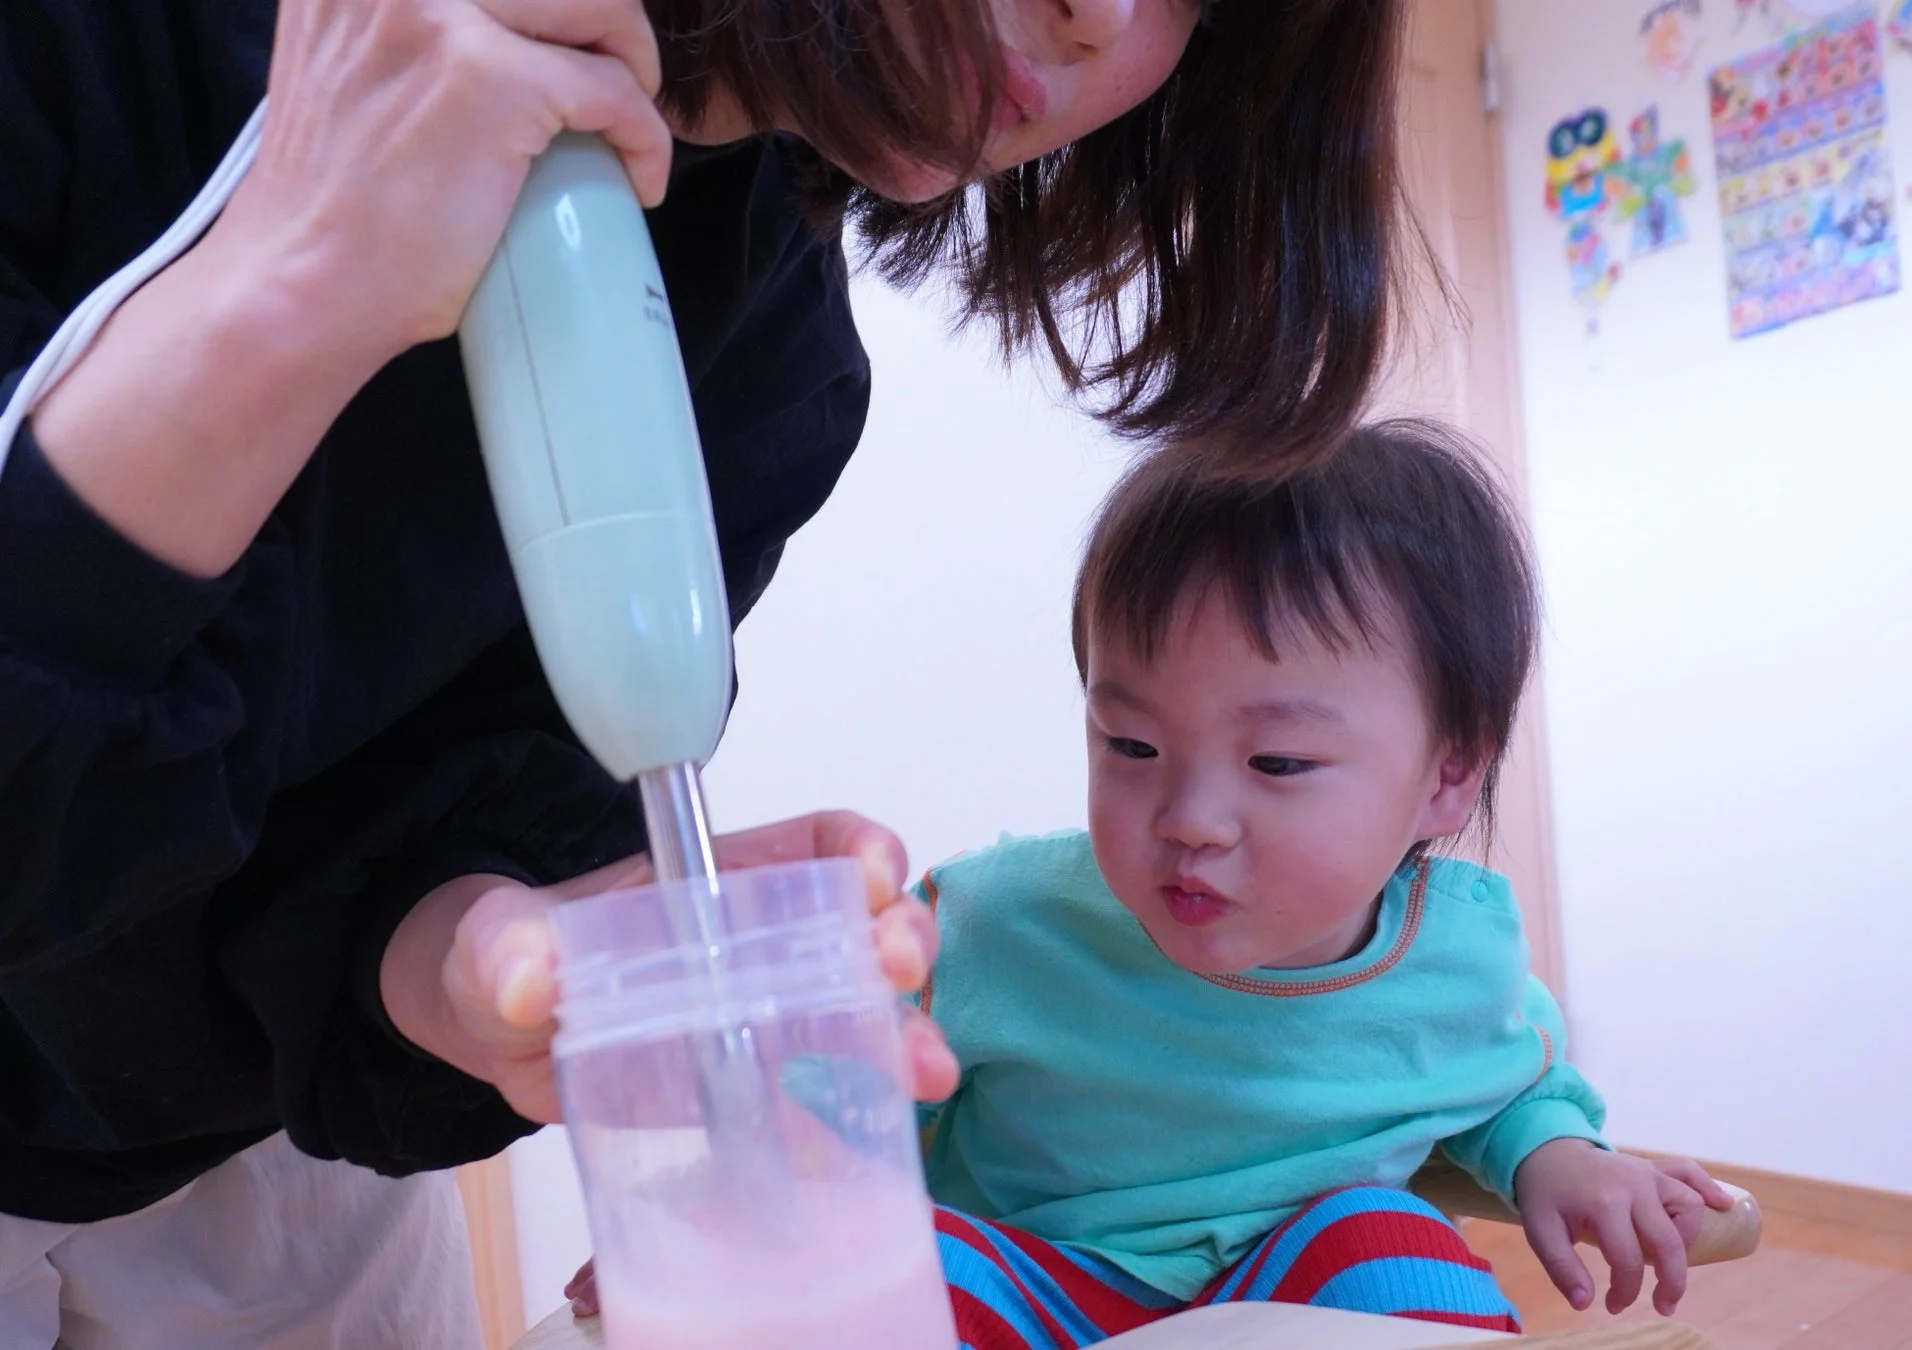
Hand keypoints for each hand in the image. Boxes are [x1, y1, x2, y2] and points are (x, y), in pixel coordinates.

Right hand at [33, 0, 675, 578]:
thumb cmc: (340, 206)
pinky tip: (637, 181)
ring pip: (602, 9)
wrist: (304, 285)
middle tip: (618, 87)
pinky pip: (616, 93)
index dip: (558, 12)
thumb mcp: (355, 65)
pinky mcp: (494, 83)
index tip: (574, 44)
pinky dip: (645, 140)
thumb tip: (504, 30)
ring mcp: (443, 17)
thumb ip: (408, 26)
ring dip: (636, 70)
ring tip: (626, 129)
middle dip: (608, 25)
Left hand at [382, 810, 958, 1124]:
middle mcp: (771, 941)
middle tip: (902, 977)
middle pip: (867, 924)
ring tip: (923, 1075)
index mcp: (723, 879)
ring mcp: (774, 1016)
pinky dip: (857, 1118)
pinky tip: (864, 1145)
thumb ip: (509, 947)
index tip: (875, 875)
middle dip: (903, 941)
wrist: (499, 1036)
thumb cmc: (514, 957)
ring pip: (867, 1013)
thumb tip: (527, 978)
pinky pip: (828, 1096)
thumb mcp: (500, 940)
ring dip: (906, 1037)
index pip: (818, 843)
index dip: (861, 849)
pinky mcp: (762, 1087)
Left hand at [1514, 1140, 1734, 1315]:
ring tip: (1667, 1257)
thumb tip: (1585, 1304)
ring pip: (1687, 1207)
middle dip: (1672, 1282)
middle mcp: (1633, 1186)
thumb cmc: (1545, 1195)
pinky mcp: (1652, 1167)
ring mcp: (1646, 1173)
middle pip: (1669, 1241)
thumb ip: (1561, 1268)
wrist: (1546, 1151)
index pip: (1627, 1260)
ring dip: (1687, 1238)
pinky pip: (1688, 1172)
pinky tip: (1723, 1206)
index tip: (1612, 1306)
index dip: (1625, 1292)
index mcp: (1604, 1203)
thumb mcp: (1541, 1231)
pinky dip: (1708, 1187)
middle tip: (1663, 1306)